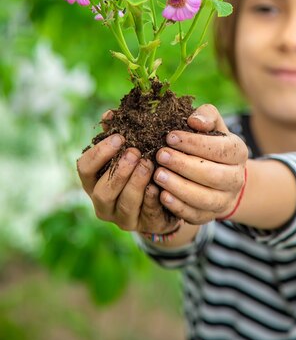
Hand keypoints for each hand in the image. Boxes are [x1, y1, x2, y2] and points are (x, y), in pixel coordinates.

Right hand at [76, 111, 179, 233]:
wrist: (168, 195)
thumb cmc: (143, 164)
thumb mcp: (131, 147)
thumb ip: (119, 132)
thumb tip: (109, 114)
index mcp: (95, 182)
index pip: (84, 169)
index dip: (99, 153)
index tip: (118, 138)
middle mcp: (104, 203)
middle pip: (102, 192)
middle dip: (118, 171)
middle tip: (134, 152)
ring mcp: (123, 218)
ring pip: (125, 205)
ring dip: (136, 183)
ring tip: (148, 164)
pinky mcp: (146, 225)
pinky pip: (147, 215)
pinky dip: (152, 199)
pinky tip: (159, 185)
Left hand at [153, 104, 247, 224]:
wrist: (222, 176)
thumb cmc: (210, 144)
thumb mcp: (213, 125)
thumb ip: (206, 116)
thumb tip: (194, 121)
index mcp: (238, 152)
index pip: (220, 149)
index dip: (195, 143)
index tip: (170, 137)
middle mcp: (236, 178)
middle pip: (213, 175)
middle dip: (184, 165)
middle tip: (160, 155)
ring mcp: (225, 199)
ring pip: (205, 199)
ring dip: (179, 187)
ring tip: (158, 175)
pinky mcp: (211, 215)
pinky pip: (196, 215)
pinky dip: (178, 207)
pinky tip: (162, 196)